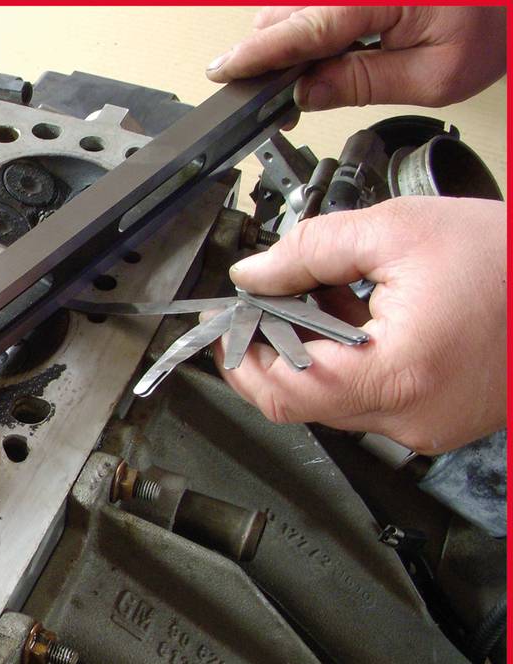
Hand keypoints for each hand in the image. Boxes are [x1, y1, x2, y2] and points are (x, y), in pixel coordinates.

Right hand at [206, 6, 506, 110]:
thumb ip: (363, 84)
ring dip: (294, 35)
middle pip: (284, 12)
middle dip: (273, 52)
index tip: (222, 73)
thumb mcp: (436, 74)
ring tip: (314, 72)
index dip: (255, 57)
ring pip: (295, 1)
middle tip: (284, 95)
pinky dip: (313, 20)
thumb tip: (308, 93)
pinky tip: (332, 45)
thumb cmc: (498, 21)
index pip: (298, 31)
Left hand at [215, 196, 506, 453]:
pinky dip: (352, 364)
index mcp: (396, 374)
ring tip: (330, 300)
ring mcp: (427, 427)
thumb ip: (311, 250)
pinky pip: (372, 402)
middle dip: (274, 350)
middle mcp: (410, 416)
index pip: (282, 392)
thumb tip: (255, 272)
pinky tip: (364, 320)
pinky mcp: (440, 423)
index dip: (241, 358)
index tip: (228, 327)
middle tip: (265, 306)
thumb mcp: (399, 231)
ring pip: (334, 402)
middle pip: (302, 401)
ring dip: (313, 355)